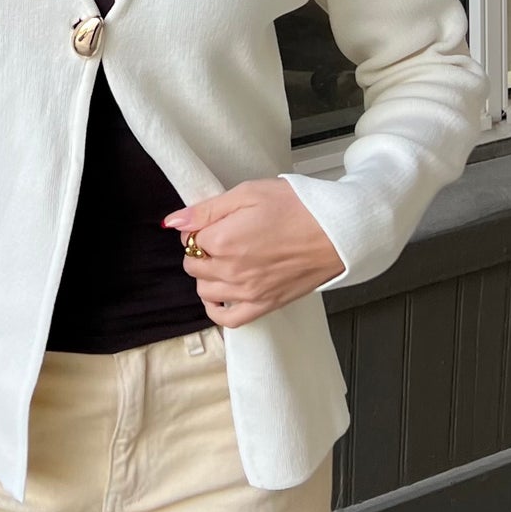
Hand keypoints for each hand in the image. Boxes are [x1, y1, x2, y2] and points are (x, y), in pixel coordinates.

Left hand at [162, 178, 343, 324]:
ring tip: (227, 259)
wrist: (337, 231)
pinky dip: (217, 308)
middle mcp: (231, 270)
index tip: (215, 221)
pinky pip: (227, 319)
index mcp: (224, 239)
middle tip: (223, 236)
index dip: (199, 226)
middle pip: (193, 264)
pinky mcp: (264, 305)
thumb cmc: (299, 207)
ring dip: (207, 274)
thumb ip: (206, 209)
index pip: (189, 238)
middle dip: (201, 249)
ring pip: (204, 290)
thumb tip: (173, 221)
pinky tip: (222, 293)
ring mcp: (247, 292)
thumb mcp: (249, 192)